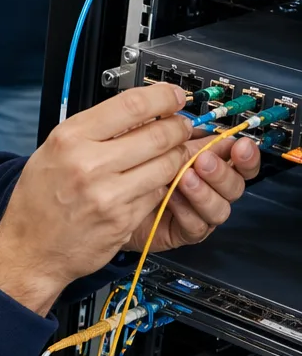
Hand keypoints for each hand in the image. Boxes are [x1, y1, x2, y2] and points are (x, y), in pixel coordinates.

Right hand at [0, 84, 259, 316]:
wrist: (29, 249)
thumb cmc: (38, 200)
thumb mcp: (53, 150)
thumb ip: (93, 130)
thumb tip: (138, 112)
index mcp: (70, 138)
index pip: (132, 105)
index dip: (163, 97)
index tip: (174, 96)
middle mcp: (88, 164)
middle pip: (158, 134)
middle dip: (179, 128)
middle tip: (182, 126)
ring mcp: (108, 195)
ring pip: (166, 165)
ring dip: (177, 157)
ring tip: (172, 154)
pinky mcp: (123, 221)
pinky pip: (157, 194)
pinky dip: (160, 186)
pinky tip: (150, 183)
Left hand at [126, 130, 258, 252]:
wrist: (108, 198)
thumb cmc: (132, 165)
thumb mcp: (154, 143)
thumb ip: (180, 135)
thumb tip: (196, 123)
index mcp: (209, 162)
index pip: (240, 161)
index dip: (246, 155)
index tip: (241, 145)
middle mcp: (209, 188)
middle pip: (236, 185)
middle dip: (222, 172)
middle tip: (203, 160)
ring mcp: (199, 212)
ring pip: (220, 209)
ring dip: (205, 192)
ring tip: (185, 178)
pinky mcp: (184, 232)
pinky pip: (197, 227)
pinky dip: (187, 212)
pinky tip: (173, 199)